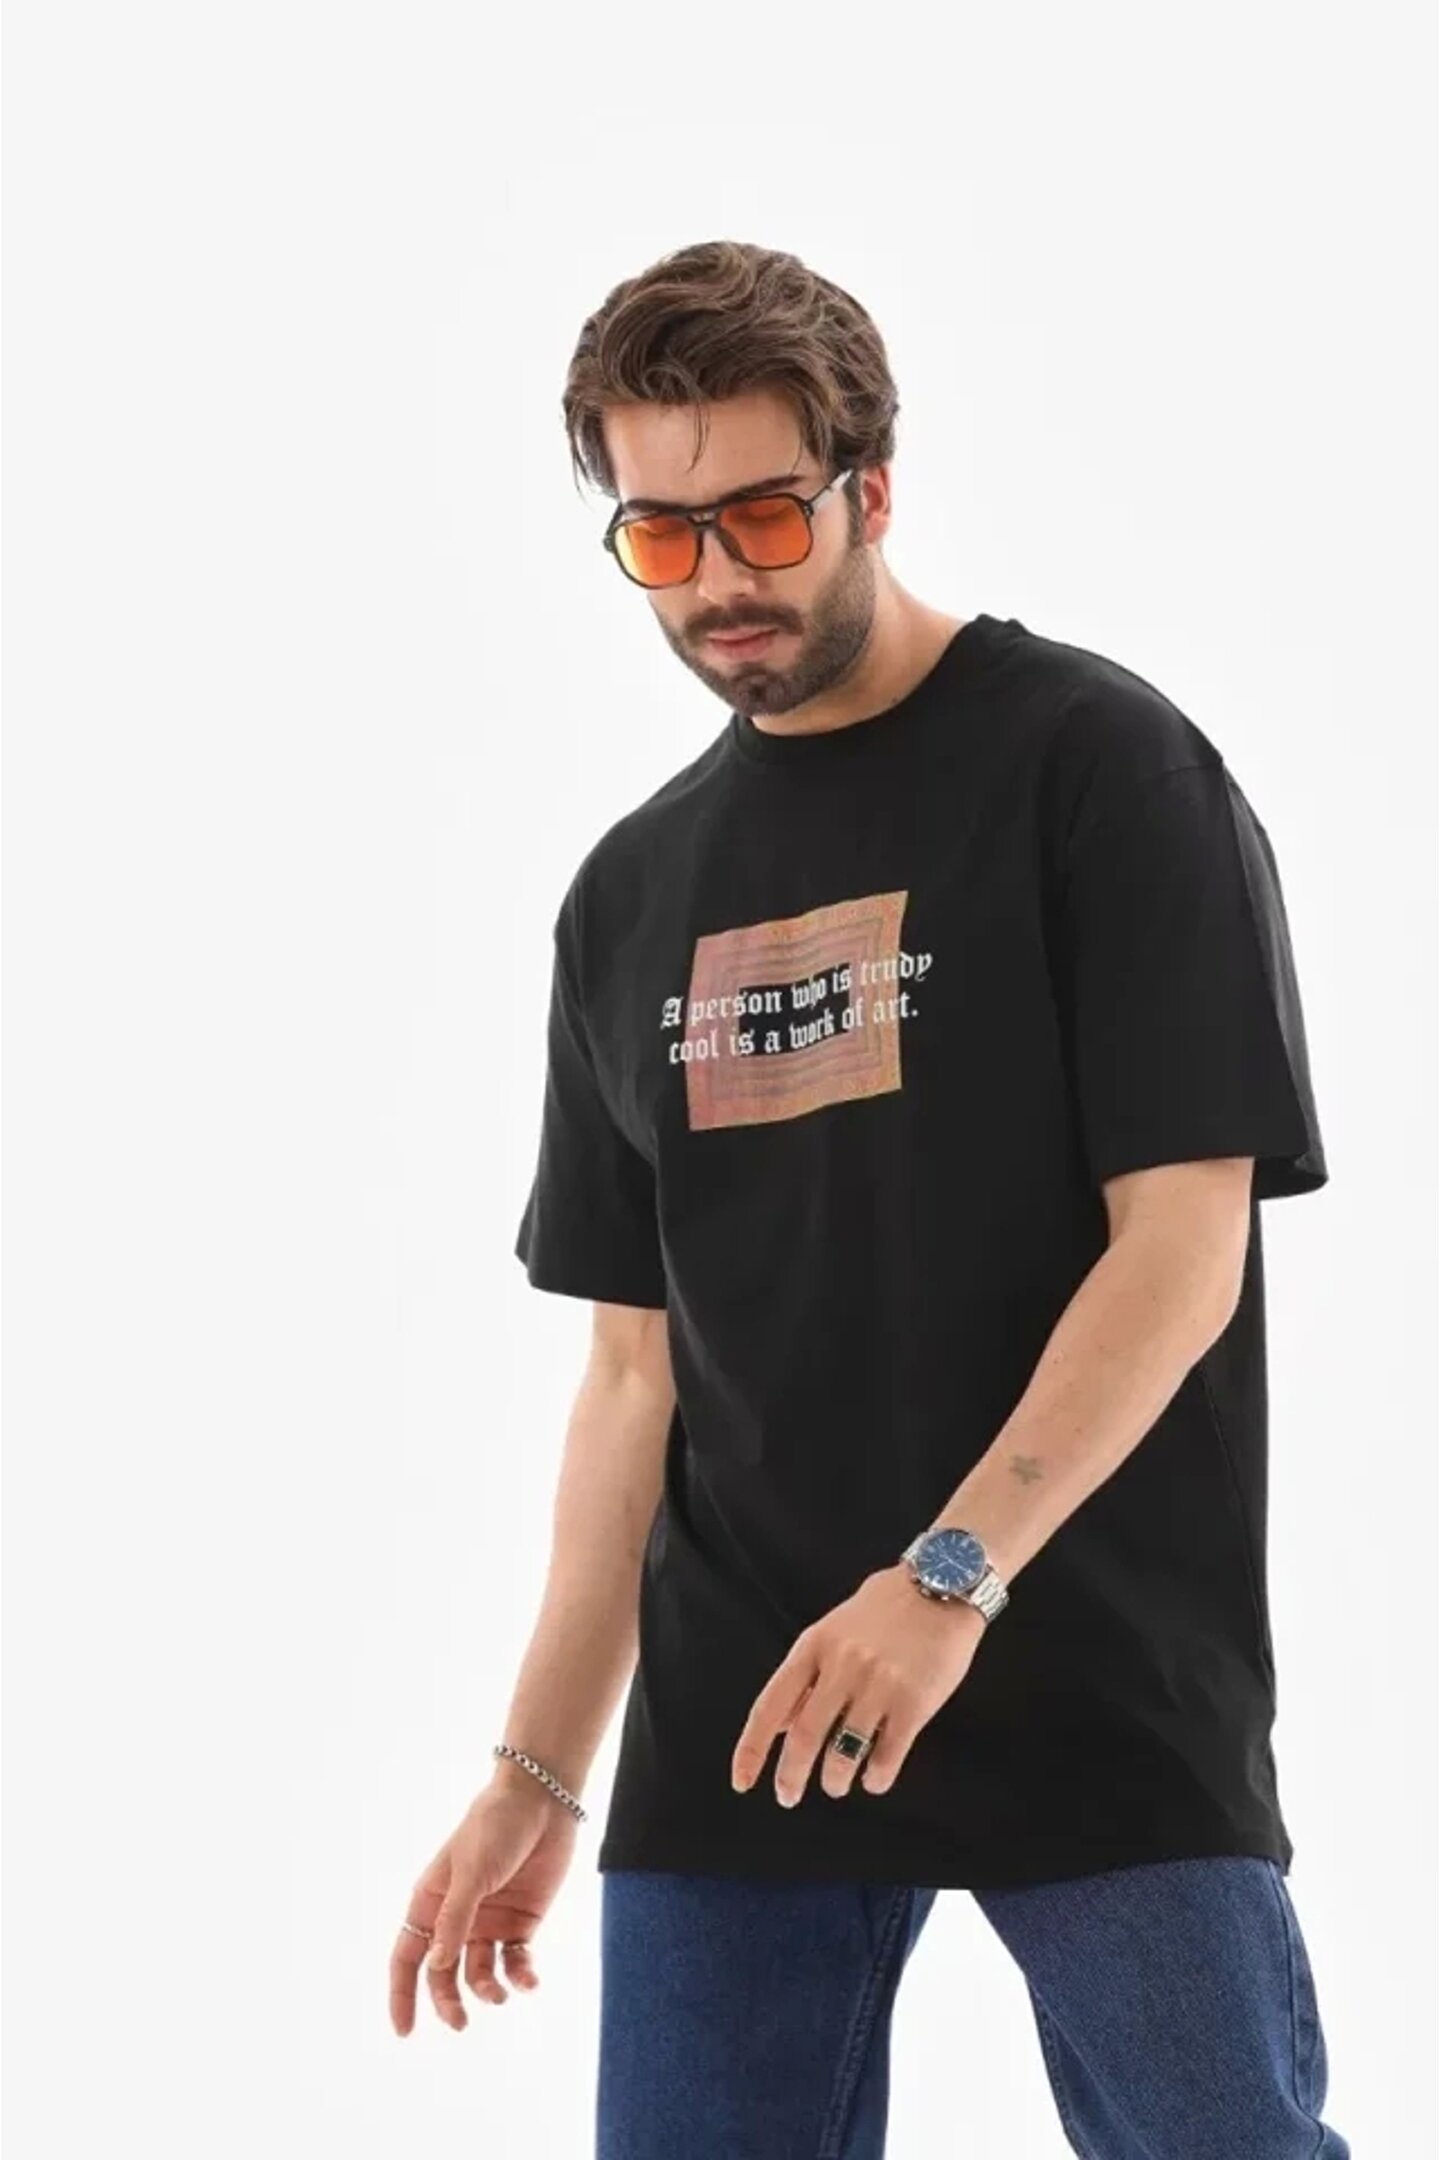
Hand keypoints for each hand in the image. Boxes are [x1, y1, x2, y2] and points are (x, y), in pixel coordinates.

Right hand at [388, 1775, 578, 2034]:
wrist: (542, 1803)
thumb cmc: (495, 1828)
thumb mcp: (471, 1872)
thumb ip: (454, 1919)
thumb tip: (436, 1966)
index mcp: (431, 1901)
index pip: (408, 1956)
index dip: (402, 1994)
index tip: (404, 2032)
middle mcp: (457, 1917)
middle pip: (442, 1973)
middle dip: (447, 2001)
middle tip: (460, 2023)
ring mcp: (489, 1921)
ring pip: (478, 1972)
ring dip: (486, 1990)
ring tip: (501, 1994)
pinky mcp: (522, 1922)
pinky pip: (514, 1960)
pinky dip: (520, 1976)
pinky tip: (529, 1982)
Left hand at [730, 1563, 984, 1806]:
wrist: (944, 1581)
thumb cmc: (887, 1605)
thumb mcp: (833, 1630)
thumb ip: (808, 1675)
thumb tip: (782, 1724)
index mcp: (814, 1646)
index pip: (771, 1705)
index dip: (752, 1748)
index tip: (741, 1781)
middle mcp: (841, 1666)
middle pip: (805, 1736)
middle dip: (791, 1776)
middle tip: (788, 1797)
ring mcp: (878, 1685)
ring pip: (845, 1751)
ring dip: (835, 1778)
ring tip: (836, 1784)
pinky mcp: (914, 1702)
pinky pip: (888, 1754)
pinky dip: (876, 1776)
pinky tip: (874, 1779)